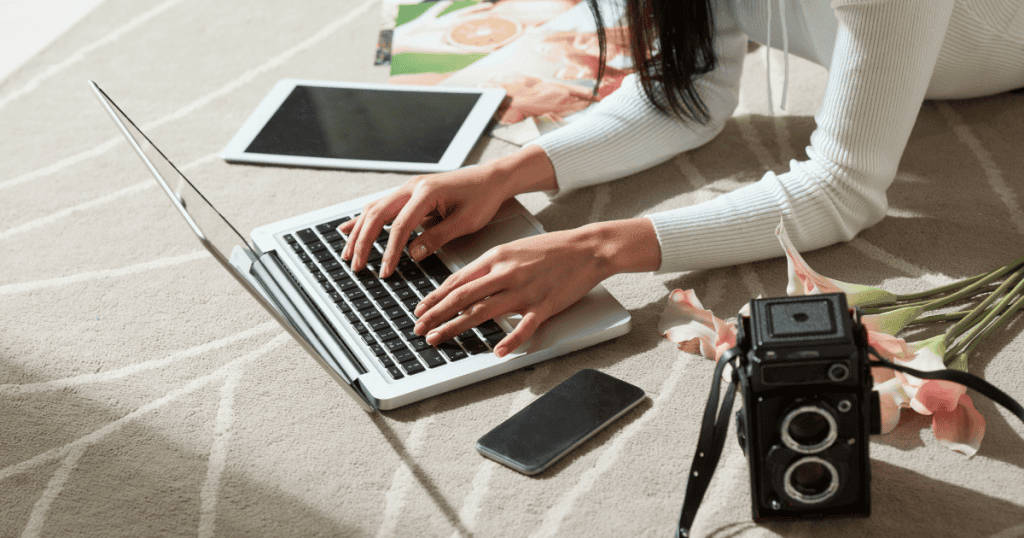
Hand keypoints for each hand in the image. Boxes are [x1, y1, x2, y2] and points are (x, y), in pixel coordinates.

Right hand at [339, 145, 556, 277]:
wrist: (491, 178)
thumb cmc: (482, 197)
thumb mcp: (465, 222)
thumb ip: (437, 237)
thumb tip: (413, 254)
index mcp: (426, 192)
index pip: (400, 226)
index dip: (390, 252)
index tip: (384, 271)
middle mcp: (412, 186)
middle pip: (377, 215)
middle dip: (363, 242)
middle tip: (357, 266)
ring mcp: (409, 188)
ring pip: (374, 209)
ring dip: (358, 232)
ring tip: (347, 254)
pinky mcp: (410, 193)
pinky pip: (381, 206)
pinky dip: (363, 219)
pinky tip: (348, 228)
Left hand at [412, 219, 661, 356]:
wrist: (586, 248)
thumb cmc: (550, 249)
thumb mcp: (513, 249)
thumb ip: (488, 267)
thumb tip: (464, 284)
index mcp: (496, 258)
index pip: (458, 280)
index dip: (435, 297)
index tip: (420, 310)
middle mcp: (506, 273)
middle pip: (463, 296)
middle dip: (436, 314)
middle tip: (419, 329)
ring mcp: (525, 290)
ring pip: (483, 311)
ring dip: (457, 327)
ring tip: (439, 338)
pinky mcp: (544, 305)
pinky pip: (524, 326)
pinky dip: (509, 340)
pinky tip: (496, 352)